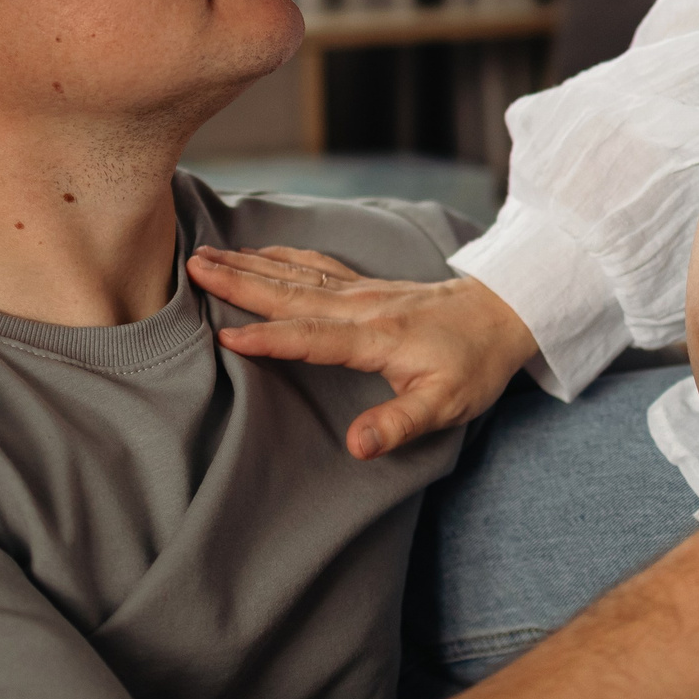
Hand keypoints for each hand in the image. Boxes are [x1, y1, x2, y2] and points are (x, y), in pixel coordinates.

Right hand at [189, 247, 538, 457]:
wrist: (506, 313)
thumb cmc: (475, 364)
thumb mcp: (446, 406)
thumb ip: (398, 424)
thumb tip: (355, 447)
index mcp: (374, 337)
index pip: (309, 337)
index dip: (267, 338)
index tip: (224, 337)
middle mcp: (361, 306)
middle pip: (289, 292)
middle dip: (239, 281)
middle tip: (192, 267)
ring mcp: (362, 291)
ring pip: (295, 274)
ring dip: (250, 264)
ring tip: (207, 255)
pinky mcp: (367, 285)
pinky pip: (315, 265)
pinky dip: (282, 256)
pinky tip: (260, 251)